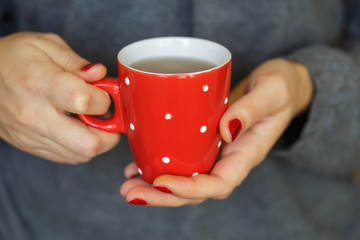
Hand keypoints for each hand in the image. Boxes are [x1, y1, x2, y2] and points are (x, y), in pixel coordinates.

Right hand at [0, 32, 119, 163]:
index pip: (84, 102)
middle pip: (89, 143)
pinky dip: (80, 146)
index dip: (105, 99)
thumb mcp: (45, 45)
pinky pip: (67, 157)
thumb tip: (101, 75)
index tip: (104, 93)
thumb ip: (76, 62)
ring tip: (91, 120)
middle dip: (110, 133)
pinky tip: (77, 128)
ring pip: (81, 154)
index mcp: (41, 84)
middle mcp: (35, 115)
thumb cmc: (12, 57)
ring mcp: (31, 135)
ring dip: (97, 140)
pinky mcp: (30, 146)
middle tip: (109, 117)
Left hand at [120, 58, 312, 206]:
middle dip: (163, 196)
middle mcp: (228, 159)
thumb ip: (252, 109)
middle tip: (131, 193)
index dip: (190, 190)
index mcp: (246, 154)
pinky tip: (135, 167)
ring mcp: (215, 152)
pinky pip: (181, 160)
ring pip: (184, 179)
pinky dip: (156, 167)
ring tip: (127, 186)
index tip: (161, 183)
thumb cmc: (279, 87)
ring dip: (154, 186)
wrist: (277, 86)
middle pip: (195, 190)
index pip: (219, 184)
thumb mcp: (272, 91)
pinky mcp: (203, 141)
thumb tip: (228, 130)